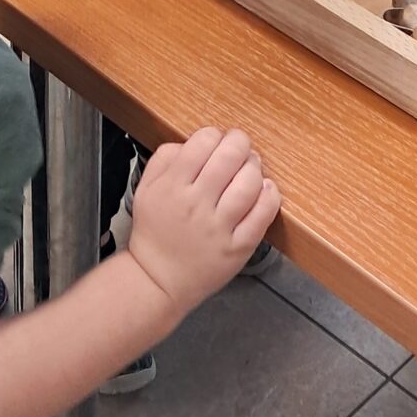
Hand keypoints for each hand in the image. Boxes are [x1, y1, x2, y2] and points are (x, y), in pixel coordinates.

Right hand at [128, 127, 280, 316]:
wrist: (157, 280)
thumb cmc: (155, 231)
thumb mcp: (146, 188)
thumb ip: (166, 157)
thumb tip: (194, 141)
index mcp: (172, 186)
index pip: (203, 141)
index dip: (215, 135)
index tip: (217, 142)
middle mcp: (196, 205)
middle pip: (231, 156)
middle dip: (240, 143)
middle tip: (239, 149)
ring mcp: (219, 228)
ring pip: (250, 182)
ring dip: (255, 168)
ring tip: (250, 170)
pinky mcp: (238, 248)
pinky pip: (263, 214)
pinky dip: (270, 196)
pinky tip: (265, 190)